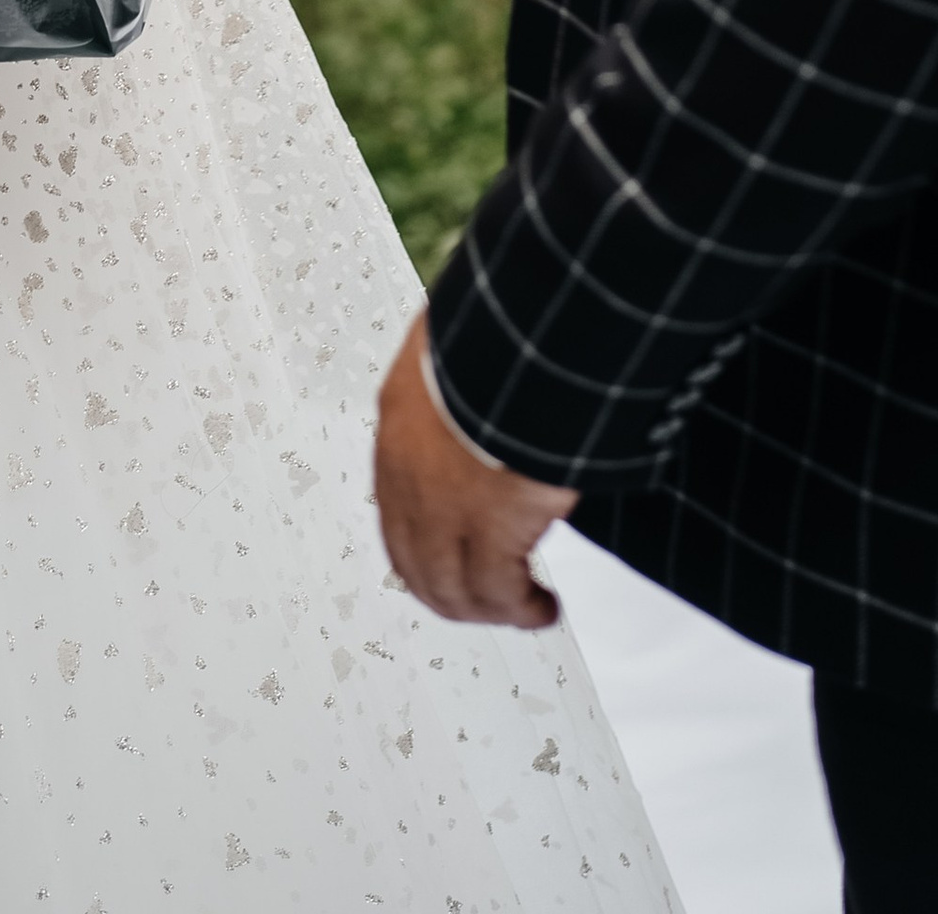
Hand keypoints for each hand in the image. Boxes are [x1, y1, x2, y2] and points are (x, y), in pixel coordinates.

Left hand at [374, 316, 573, 626]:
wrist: (525, 332)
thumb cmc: (502, 327)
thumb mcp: (463, 346)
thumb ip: (462, 377)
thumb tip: (484, 380)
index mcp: (398, 421)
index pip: (395, 510)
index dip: (425, 548)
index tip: (456, 561)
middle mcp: (408, 471)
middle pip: (415, 565)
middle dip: (454, 594)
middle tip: (491, 602)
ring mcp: (443, 504)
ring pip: (451, 589)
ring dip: (489, 608)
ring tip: (525, 609)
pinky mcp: (490, 526)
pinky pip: (499, 592)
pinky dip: (521, 608)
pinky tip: (541, 606)